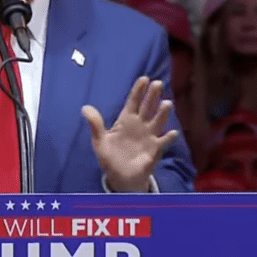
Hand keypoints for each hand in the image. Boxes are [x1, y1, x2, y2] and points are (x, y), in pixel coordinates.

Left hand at [82, 77, 178, 191]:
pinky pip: (163, 142)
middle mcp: (140, 125)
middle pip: (148, 107)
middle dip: (153, 96)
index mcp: (126, 120)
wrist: (120, 177)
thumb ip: (95, 124)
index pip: (133, 102)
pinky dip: (168, 138)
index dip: (138, 90)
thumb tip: (85, 108)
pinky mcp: (154, 150)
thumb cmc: (110, 156)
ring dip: (162, 113)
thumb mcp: (100, 141)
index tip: (144, 79)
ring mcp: (149, 136)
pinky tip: (172, 132)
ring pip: (157, 121)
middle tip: (158, 83)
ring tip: (166, 103)